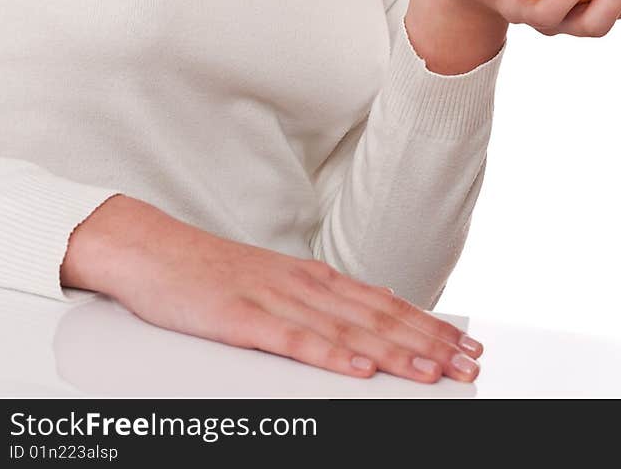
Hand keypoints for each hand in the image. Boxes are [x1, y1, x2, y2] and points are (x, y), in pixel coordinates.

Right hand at [61, 195, 481, 383]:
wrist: (151, 250)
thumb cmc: (209, 274)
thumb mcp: (272, 288)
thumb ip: (314, 309)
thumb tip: (360, 333)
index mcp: (313, 278)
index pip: (384, 303)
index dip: (428, 325)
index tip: (465, 344)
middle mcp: (304, 284)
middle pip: (378, 317)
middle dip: (428, 341)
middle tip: (468, 363)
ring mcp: (275, 299)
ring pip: (348, 329)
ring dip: (395, 352)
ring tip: (433, 370)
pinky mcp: (243, 318)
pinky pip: (294, 341)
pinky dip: (331, 355)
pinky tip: (359, 369)